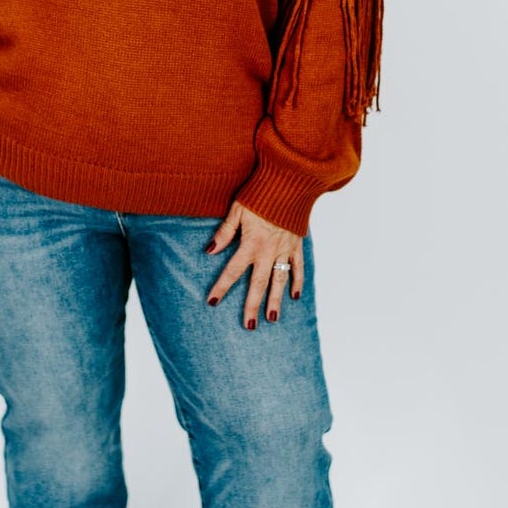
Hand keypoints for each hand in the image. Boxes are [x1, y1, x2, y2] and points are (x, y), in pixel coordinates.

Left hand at [204, 201, 304, 328]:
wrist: (289, 182)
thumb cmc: (259, 194)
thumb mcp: (237, 210)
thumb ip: (225, 232)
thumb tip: (209, 250)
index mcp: (251, 243)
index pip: (233, 271)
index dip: (221, 287)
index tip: (212, 302)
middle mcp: (268, 251)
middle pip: (259, 283)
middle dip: (252, 305)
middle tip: (249, 325)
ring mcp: (285, 249)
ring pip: (280, 280)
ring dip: (276, 300)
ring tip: (272, 318)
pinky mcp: (297, 244)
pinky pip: (298, 267)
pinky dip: (297, 281)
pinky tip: (295, 296)